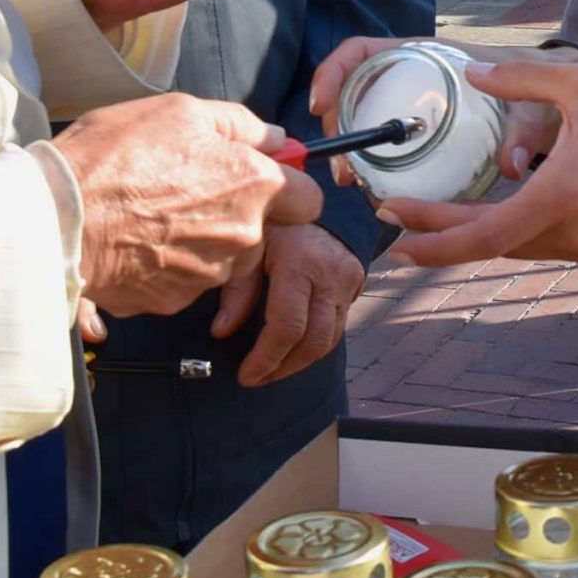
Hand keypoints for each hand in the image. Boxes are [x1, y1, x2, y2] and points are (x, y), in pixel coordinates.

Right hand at [53, 95, 320, 317]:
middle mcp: (242, 236)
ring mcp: (209, 274)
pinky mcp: (174, 301)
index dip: (288, 187)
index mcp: (254, 184)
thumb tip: (276, 138)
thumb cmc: (115, 156)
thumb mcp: (179, 112)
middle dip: (237, 214)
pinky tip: (136, 241)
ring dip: (202, 241)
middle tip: (188, 192)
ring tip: (152, 215)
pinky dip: (168, 265)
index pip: (308, 199)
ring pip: (223, 257)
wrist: (57, 219)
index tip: (262, 181)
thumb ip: (239, 125)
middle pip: (262, 230)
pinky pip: (184, 280)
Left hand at [212, 223, 365, 386]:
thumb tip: (221, 332)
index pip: (287, 326)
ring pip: (330, 339)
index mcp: (299, 262)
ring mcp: (347, 282)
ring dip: (299, 362)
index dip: (266, 358)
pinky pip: (338, 328)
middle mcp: (329, 275)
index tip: (246, 375)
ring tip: (272, 371)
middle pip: (313, 340)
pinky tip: (293, 351)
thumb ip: (237, 288)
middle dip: (283, 368)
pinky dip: (314, 346)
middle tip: (257, 379)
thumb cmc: (276, 222)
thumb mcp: (250, 245)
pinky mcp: (355, 286)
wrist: (317, 199)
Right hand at [306, 38, 576, 183]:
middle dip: (337, 125)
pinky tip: (378, 186)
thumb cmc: (540, 88)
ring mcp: (415, 100)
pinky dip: (373, 159)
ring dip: (352, 147)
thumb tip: (511, 165)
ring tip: (356, 183)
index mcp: (427, 54)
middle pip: (352, 88)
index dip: (332, 71)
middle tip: (345, 170)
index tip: (322, 105)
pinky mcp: (422, 126)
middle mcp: (413, 73)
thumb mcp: (533, 107)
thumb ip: (524, 132)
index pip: (361, 50)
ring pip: (364, 115)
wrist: (556, 94)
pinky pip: (385, 137)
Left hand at [372, 60, 577, 267]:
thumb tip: (470, 73)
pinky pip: (538, 245)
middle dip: (437, 234)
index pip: (479, 234)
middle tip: (393, 216)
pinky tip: (486, 215)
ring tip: (430, 216)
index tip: (393, 224)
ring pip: (511, 249)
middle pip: (487, 246)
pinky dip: (505, 233)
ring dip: (470, 235)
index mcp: (559, 197)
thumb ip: (521, 80)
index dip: (432, 234)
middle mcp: (567, 234)